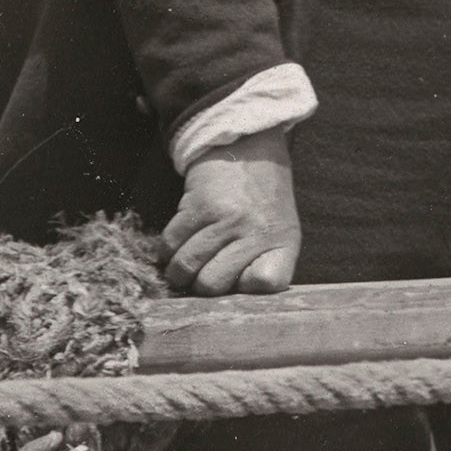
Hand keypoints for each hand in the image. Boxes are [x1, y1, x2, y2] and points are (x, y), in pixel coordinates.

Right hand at [166, 140, 301, 295]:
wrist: (247, 149)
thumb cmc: (263, 200)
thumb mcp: (280, 231)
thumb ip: (262, 264)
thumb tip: (227, 302)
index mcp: (283, 242)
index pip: (266, 283)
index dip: (245, 289)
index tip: (238, 282)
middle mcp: (257, 232)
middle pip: (212, 284)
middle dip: (200, 286)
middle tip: (202, 274)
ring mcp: (227, 219)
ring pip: (185, 267)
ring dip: (178, 273)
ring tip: (184, 266)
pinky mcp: (198, 206)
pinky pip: (170, 243)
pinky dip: (167, 251)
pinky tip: (177, 246)